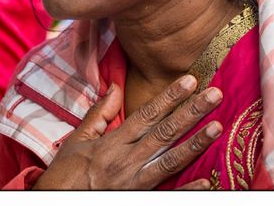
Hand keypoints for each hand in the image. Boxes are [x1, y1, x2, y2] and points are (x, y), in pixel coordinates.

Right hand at [32, 75, 222, 189]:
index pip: (146, 114)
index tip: (190, 80)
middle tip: (214, 94)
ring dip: (195, 144)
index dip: (169, 97)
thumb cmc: (66, 174)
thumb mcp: (77, 140)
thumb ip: (99, 114)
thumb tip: (115, 86)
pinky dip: (187, 189)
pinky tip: (207, 180)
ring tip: (217, 127)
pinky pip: (167, 195)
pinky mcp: (138, 200)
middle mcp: (126, 161)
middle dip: (190, 112)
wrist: (57, 203)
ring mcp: (134, 183)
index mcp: (113, 143)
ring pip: (169, 160)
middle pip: (164, 132)